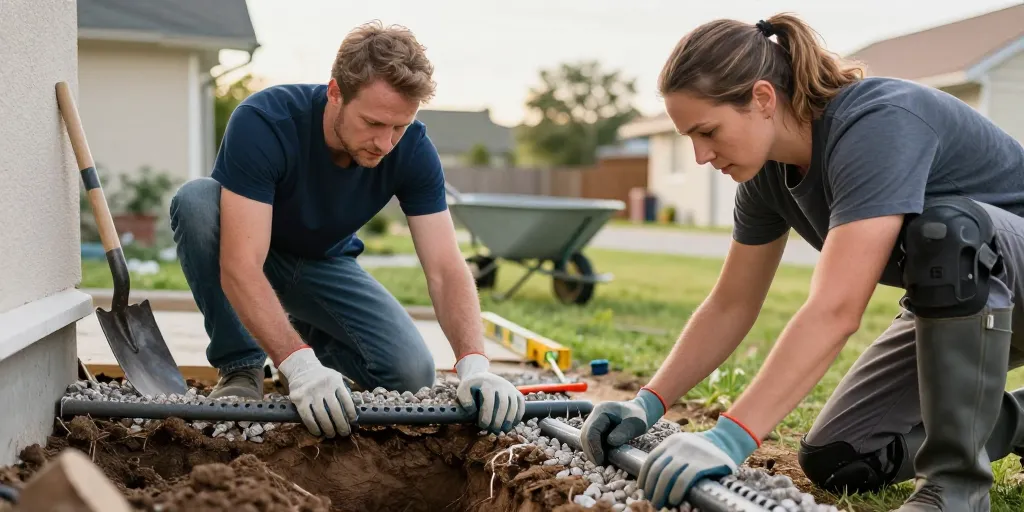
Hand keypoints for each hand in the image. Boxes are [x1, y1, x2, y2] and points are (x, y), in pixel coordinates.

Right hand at [277, 346, 358, 437]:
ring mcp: (310, 392)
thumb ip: (343, 389)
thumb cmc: (321, 376)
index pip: (346, 399)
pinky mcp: (299, 399)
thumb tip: (354, 408)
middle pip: (335, 410)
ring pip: (322, 415)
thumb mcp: (335, 376)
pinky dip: (313, 427)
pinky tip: (318, 432)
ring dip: (328, 428)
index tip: (353, 422)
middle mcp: (323, 386)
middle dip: (341, 424)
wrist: (301, 367)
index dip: (351, 413)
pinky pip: (307, 417)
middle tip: (344, 433)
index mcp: (335, 381)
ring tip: (332, 434)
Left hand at [455, 353, 524, 432]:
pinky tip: (511, 426)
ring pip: (514, 406)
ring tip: (502, 431)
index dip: (486, 415)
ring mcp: (510, 388)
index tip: (482, 426)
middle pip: (503, 404)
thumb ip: (464, 401)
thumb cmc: (470, 389)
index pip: (489, 401)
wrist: (480, 377)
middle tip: (492, 430)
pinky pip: (521, 405)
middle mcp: (500, 384)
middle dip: (498, 420)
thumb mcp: (462, 391)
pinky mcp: (516, 392)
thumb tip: (472, 411)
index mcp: (486, 383)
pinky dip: (517, 417)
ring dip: (509, 421)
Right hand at [581, 387, 665, 464]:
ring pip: (585, 438)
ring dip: (590, 451)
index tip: (601, 460)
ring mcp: (593, 420)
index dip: (594, 447)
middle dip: (590, 451)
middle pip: (585, 435)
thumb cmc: (639, 417)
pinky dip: (594, 449)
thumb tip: (610, 442)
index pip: (591, 430)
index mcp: (602, 411)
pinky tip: (600, 457)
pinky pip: (590, 439)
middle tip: (599, 464)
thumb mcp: (636, 424)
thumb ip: (623, 432)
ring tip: (600, 462)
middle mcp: (594, 415)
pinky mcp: (596, 427)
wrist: (640, 411)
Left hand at [639, 414, 759, 508]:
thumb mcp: (684, 446)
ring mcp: (690, 455)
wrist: (728, 441)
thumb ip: (671, 457)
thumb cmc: (703, 450)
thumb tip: (656, 481)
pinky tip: (673, 500)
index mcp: (671, 442)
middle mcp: (677, 446)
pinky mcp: (702, 464)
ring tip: (659, 503)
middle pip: (657, 469)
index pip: (651, 460)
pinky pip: (684, 480)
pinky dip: (676, 491)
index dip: (644, 476)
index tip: (642, 489)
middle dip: (651, 487)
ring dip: (660, 492)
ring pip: (667, 475)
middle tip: (651, 500)